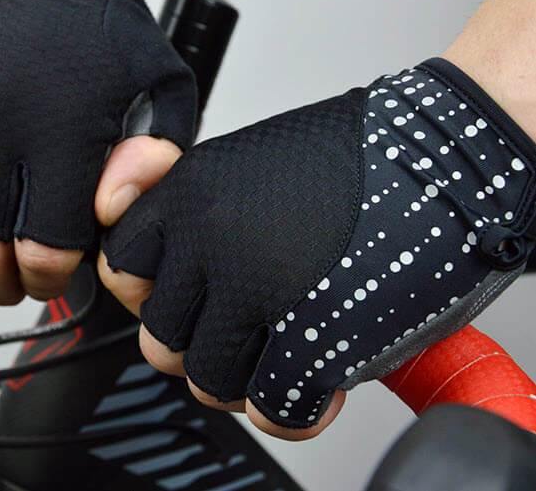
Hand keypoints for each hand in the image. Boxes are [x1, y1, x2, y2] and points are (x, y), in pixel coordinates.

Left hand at [100, 58, 535, 439]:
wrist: (440, 155)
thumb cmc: (351, 160)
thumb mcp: (250, 166)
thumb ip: (196, 218)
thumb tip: (158, 276)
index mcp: (191, 193)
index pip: (123, 265)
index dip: (151, 292)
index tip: (183, 300)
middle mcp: (211, 238)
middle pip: (161, 337)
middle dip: (203, 344)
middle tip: (244, 333)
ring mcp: (257, 288)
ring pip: (208, 380)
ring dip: (246, 380)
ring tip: (284, 353)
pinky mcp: (311, 337)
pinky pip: (272, 408)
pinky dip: (296, 406)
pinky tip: (321, 380)